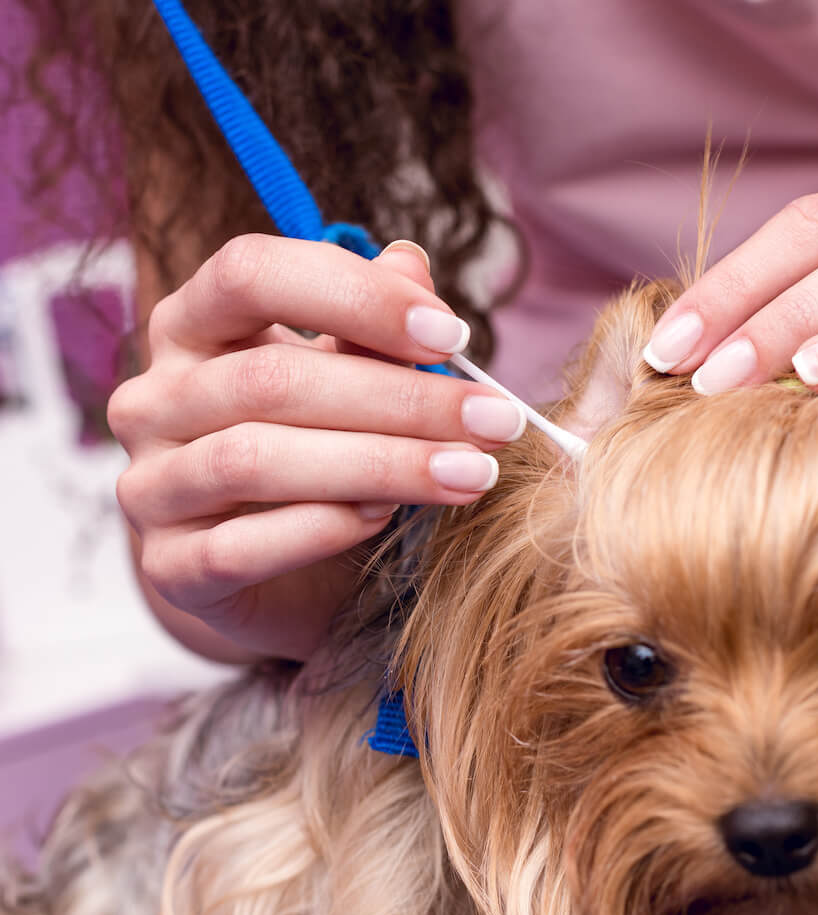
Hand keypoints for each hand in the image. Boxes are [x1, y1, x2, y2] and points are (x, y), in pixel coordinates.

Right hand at [109, 235, 527, 661]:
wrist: (273, 579)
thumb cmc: (316, 461)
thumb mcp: (346, 385)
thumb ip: (369, 330)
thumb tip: (412, 263)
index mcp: (193, 327)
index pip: (250, 274)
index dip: (356, 297)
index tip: (454, 338)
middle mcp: (154, 399)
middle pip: (271, 378)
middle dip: (402, 399)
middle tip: (496, 422)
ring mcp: (151, 486)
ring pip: (255, 460)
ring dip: (380, 465)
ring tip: (469, 473)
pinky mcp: (170, 567)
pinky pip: (241, 547)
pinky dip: (321, 529)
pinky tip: (385, 518)